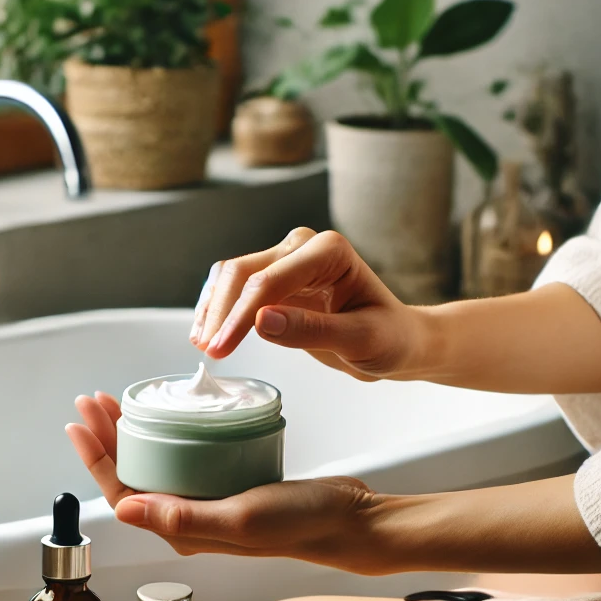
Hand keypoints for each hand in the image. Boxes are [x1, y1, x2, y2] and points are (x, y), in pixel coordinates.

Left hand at [66, 393, 376, 569]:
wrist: (345, 519)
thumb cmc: (298, 523)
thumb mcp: (239, 518)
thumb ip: (182, 517)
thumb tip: (123, 507)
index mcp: (180, 530)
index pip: (121, 492)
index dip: (95, 459)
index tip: (79, 424)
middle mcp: (186, 518)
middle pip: (132, 474)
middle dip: (106, 437)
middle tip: (94, 400)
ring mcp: (205, 501)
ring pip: (155, 463)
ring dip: (132, 432)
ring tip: (120, 401)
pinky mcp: (225, 485)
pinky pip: (183, 457)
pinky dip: (167, 433)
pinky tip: (169, 412)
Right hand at [191, 226, 431, 380]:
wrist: (396, 341)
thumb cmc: (389, 339)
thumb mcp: (360, 340)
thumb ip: (311, 331)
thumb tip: (260, 321)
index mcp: (329, 251)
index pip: (270, 281)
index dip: (240, 316)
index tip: (222, 348)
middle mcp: (303, 248)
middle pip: (243, 271)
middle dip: (221, 312)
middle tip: (210, 351)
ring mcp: (287, 262)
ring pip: (232, 276)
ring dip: (212, 309)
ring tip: (204, 345)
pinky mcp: (275, 281)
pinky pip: (235, 287)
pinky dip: (218, 308)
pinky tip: (208, 334)